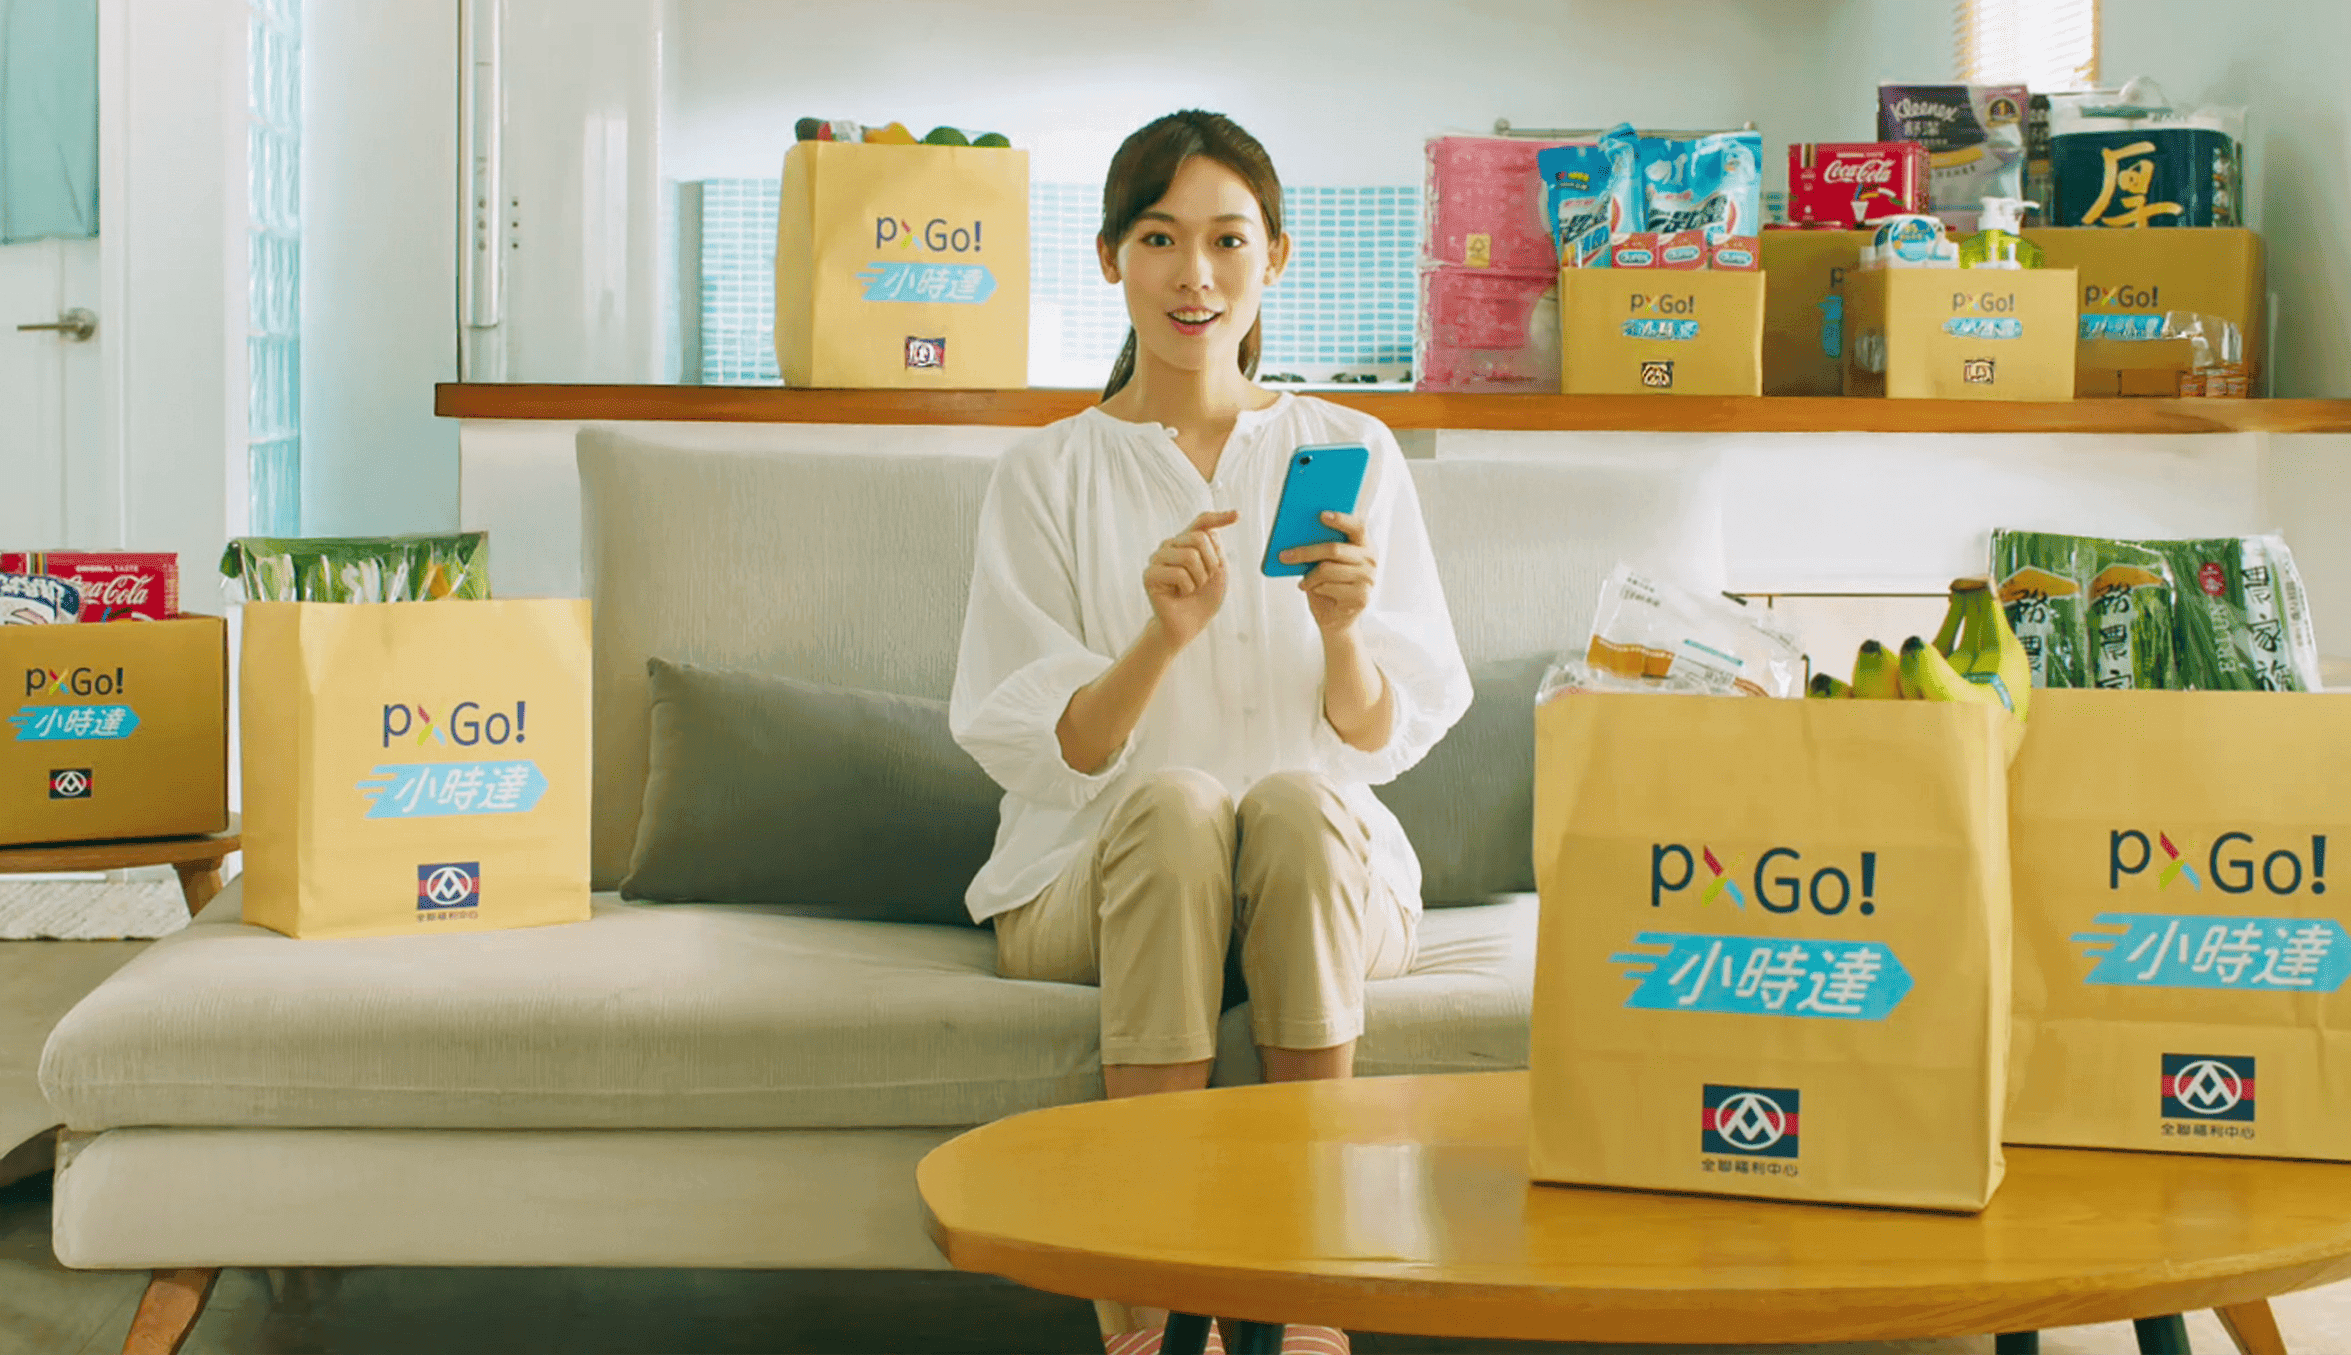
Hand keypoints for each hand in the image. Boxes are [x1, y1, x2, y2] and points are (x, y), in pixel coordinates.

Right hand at [1144, 509, 1238, 647]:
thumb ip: (1215, 548)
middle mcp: (1171, 545)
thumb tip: (1211, 531)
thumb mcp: (1218, 571)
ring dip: (1199, 578)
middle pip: (1199, 538)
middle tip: (1203, 580)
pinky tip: (1180, 594)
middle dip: (1211, 564)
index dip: (1219, 517)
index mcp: (1187, 542)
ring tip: (1191, 588)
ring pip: (1189, 556)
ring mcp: (1158, 559)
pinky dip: (1187, 588)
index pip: (1202, 522)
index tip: (1237, 515)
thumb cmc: (1203, 598)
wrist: (1189, 625)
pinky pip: (1178, 574)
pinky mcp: (1150, 575)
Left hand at [1280, 511, 1375, 634]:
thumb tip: (1300, 533)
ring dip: (1309, 576)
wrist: (1336, 619)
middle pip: (1334, 549)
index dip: (1341, 519)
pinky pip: (1328, 587)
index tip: (1321, 515)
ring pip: (1327, 569)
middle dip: (1306, 551)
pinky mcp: (1361, 597)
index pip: (1357, 526)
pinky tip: (1313, 590)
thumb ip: (1322, 546)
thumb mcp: (1326, 562)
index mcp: (1364, 544)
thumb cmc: (1329, 584)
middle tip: (1284, 555)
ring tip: (1302, 581)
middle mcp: (1370, 560)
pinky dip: (1316, 588)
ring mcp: (1368, 579)